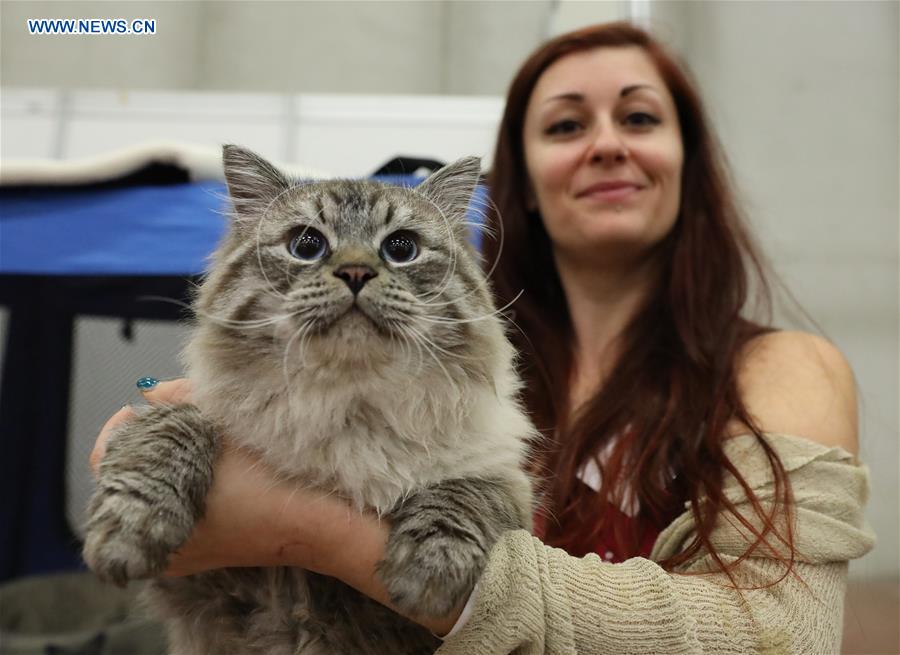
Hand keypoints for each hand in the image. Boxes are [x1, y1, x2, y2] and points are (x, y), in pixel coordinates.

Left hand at [89, 379, 462, 633]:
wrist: (322, 525)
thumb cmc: (272, 482)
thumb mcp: (226, 430)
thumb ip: (182, 402)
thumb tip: (151, 392)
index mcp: (150, 517)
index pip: (108, 460)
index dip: (126, 425)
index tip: (147, 405)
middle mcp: (158, 543)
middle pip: (136, 474)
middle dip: (155, 438)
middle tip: (180, 413)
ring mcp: (183, 553)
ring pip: (162, 488)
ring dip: (175, 457)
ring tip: (200, 432)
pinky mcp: (208, 551)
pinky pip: (182, 506)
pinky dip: (193, 479)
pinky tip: (216, 461)